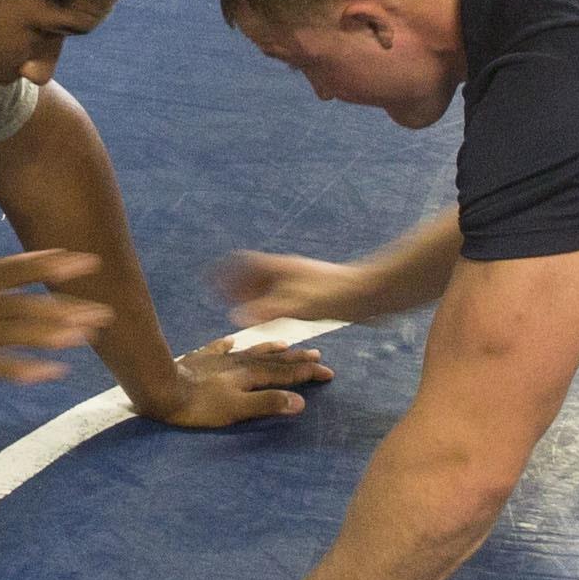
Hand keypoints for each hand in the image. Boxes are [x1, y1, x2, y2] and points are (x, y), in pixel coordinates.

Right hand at [0, 248, 110, 381]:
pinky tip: (51, 372)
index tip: (89, 261)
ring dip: (52, 334)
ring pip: (15, 333)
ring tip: (84, 338)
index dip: (55, 264)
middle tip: (104, 312)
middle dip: (67, 308)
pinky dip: (24, 368)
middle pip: (27, 304)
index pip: (20, 268)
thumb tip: (39, 267)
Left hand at [131, 333, 331, 431]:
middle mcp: (239, 364)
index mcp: (250, 376)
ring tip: (285, 345)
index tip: (327, 371)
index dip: (307, 373)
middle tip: (317, 354)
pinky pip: (219, 349)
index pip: (285, 373)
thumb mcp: (237, 409)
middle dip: (296, 359)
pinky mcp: (200, 360)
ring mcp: (219, 360)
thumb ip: (268, 403)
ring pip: (251, 351)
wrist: (164, 389)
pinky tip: (232, 341)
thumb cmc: (201, 406)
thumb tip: (300, 402)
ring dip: (270, 349)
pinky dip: (228, 345)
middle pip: (273, 360)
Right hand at [218, 248, 412, 330]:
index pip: (244, 263)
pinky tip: (272, 316)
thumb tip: (237, 316)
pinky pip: (281, 293)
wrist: (372, 293)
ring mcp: (300, 280)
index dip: (224, 270)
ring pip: (268, 284)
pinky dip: (268, 301)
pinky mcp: (312, 292)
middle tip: (217, 296)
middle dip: (234, 283)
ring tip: (238, 308)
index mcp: (281, 269)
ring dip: (252, 293)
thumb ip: (268, 310)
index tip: (206, 278)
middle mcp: (288, 271)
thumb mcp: (300, 306)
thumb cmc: (337, 296)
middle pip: (253, 273)